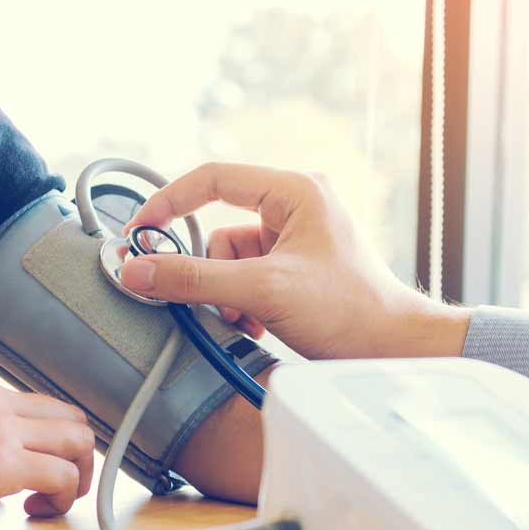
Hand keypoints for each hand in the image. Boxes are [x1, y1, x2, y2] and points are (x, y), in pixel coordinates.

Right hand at [0, 374, 94, 525]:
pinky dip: (63, 496)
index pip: (39, 406)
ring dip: (77, 475)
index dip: (53, 439)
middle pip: (70, 418)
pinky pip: (61, 475)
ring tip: (54, 499)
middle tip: (62, 484)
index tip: (45, 464)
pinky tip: (38, 510)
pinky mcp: (0, 462)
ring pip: (77, 441)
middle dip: (77, 455)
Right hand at [118, 162, 470, 359]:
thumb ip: (194, 279)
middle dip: (211, 272)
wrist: (391, 350)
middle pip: (219, 229)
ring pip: (229, 261)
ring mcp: (295, 241)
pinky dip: (243, 304)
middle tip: (210, 300)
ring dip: (228, 295)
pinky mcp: (294, 271)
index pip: (213, 179)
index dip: (170, 202)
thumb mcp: (262, 290)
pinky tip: (259, 325)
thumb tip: (137, 270)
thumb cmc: (348, 310)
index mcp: (295, 191)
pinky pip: (247, 280)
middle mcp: (296, 209)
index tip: (140, 233)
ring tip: (249, 319)